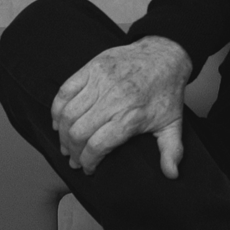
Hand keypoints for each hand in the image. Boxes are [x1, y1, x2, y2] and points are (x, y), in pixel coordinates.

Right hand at [51, 36, 192, 177]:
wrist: (165, 54)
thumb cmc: (167, 90)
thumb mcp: (173, 122)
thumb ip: (172, 150)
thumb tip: (172, 174)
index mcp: (132, 115)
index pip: (97, 145)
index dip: (88, 161)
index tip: (88, 168)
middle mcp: (114, 98)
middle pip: (78, 132)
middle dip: (72, 151)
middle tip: (74, 159)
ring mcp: (101, 80)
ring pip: (68, 114)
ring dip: (61, 134)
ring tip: (66, 144)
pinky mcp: (93, 67)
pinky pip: (64, 91)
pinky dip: (56, 109)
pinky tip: (58, 122)